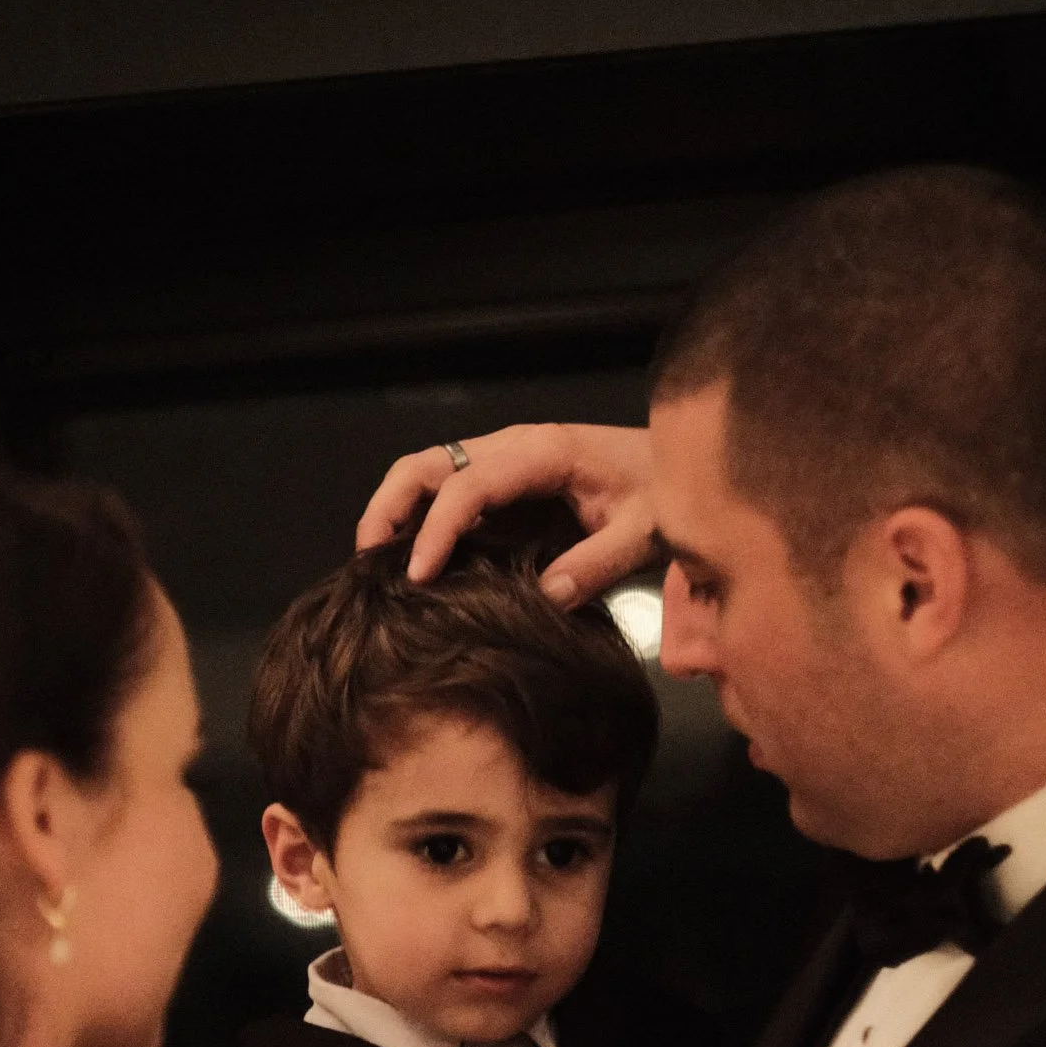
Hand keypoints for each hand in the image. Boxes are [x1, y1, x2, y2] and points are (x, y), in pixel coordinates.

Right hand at [356, 423, 655, 605]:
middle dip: (388, 508)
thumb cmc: (663, 494)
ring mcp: (503, 460)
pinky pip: (447, 491)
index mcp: (542, 452)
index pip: (468, 484)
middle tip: (368, 563)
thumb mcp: (643, 533)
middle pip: (426, 464)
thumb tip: (544, 600)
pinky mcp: (503, 480)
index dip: (436, 528)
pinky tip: (413, 562)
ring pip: (427, 473)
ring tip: (377, 565)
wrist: (678, 467)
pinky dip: (418, 520)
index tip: (417, 575)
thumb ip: (596, 564)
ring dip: (395, 513)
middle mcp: (512, 447)